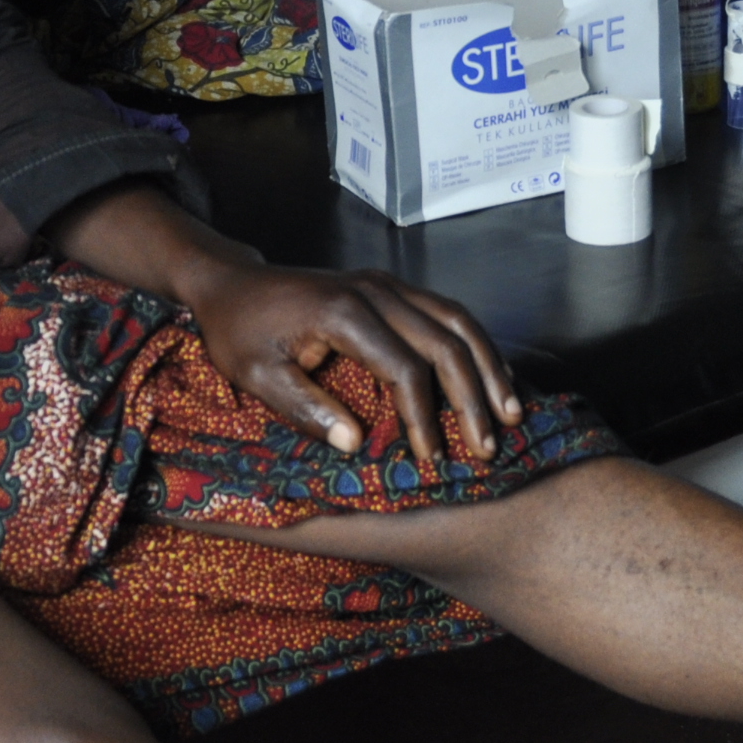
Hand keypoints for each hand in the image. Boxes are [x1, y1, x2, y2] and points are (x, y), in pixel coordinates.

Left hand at [177, 258, 522, 468]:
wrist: (231, 284)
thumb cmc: (239, 332)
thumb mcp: (256, 375)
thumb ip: (305, 408)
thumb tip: (355, 444)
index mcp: (342, 312)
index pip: (404, 367)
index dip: (424, 417)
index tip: (432, 458)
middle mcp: (374, 290)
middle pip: (444, 342)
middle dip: (472, 398)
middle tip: (487, 447)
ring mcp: (386, 284)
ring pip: (456, 321)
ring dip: (488, 367)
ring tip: (510, 413)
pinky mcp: (390, 288)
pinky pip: (446, 313)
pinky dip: (475, 346)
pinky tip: (491, 377)